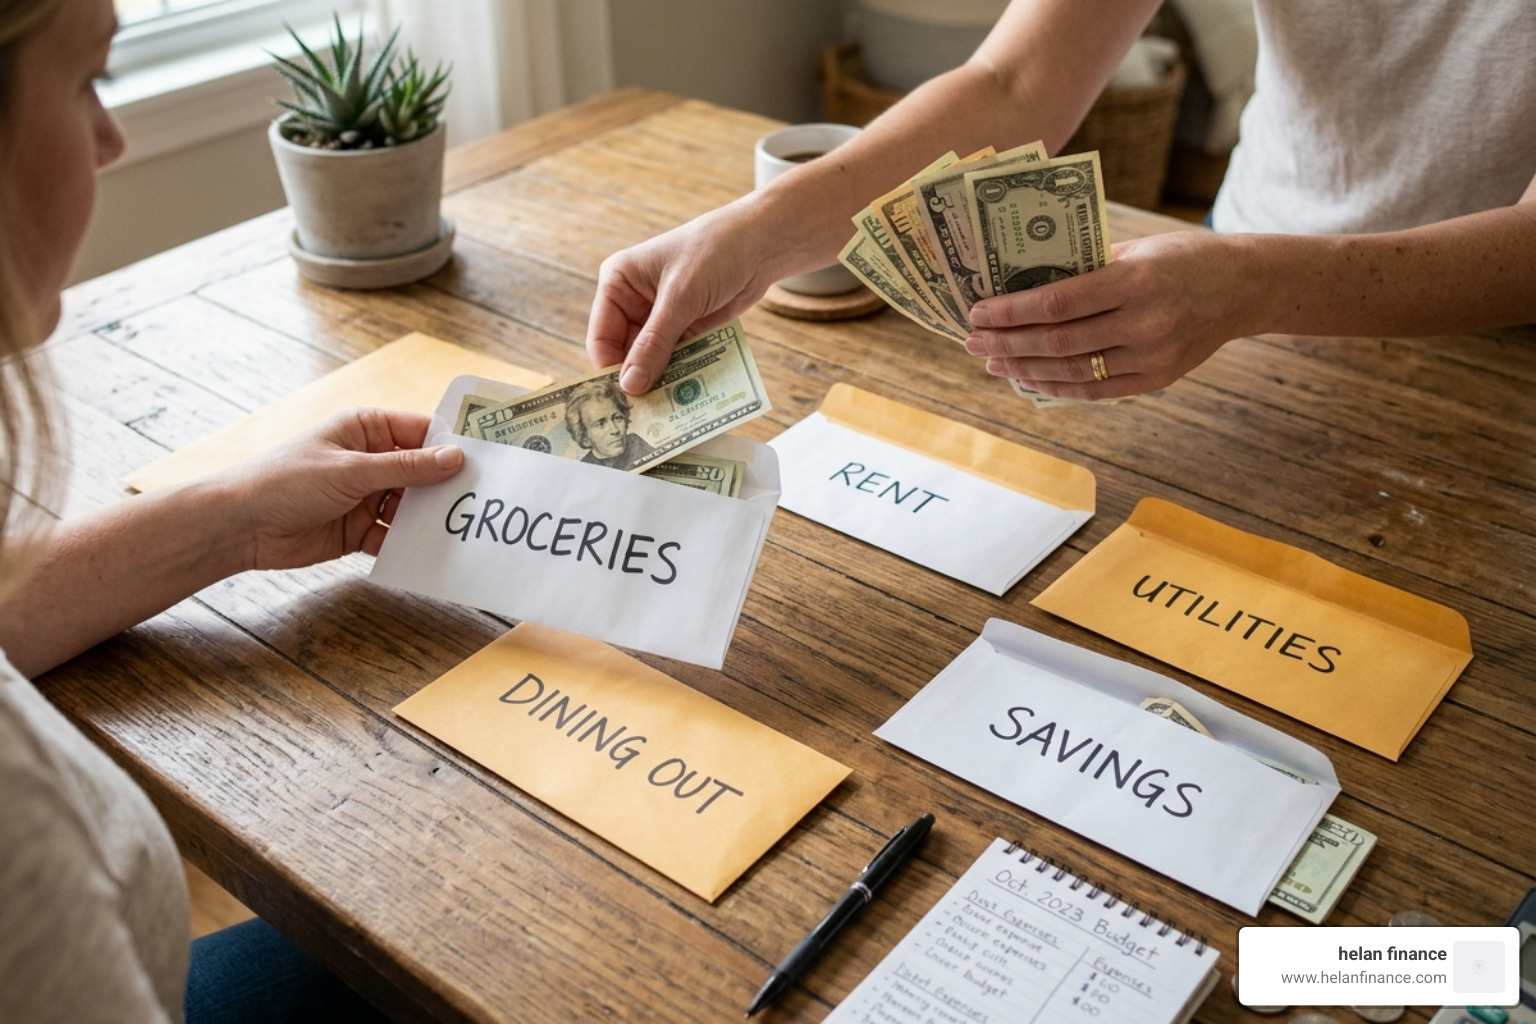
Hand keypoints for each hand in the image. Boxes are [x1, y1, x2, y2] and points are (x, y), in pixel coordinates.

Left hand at [227, 408, 464, 570]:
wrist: (239, 526)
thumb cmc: (286, 480)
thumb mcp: (351, 470)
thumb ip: (405, 468)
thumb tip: (455, 459)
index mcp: (367, 429)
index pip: (422, 432)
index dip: (453, 445)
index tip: (489, 460)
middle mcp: (370, 460)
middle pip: (422, 472)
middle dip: (447, 486)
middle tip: (485, 500)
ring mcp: (366, 496)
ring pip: (411, 506)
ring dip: (430, 519)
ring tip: (465, 530)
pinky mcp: (359, 529)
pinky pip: (394, 536)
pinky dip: (409, 545)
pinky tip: (432, 553)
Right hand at [587, 201, 786, 394]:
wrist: (760, 244)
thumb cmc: (713, 253)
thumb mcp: (681, 298)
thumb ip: (655, 343)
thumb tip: (630, 385)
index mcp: (618, 283)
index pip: (602, 336)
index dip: (611, 369)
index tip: (625, 401)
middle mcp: (633, 302)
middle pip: (626, 354)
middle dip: (638, 380)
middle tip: (648, 414)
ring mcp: (661, 318)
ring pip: (652, 361)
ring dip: (661, 382)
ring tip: (669, 412)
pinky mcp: (686, 329)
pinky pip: (676, 360)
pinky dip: (681, 376)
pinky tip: (688, 397)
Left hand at [963, 230, 1262, 398]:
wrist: (1245, 286)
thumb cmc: (1182, 258)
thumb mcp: (1136, 249)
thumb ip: (1086, 268)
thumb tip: (1023, 285)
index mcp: (1134, 280)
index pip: (1056, 303)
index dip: (1011, 312)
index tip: (977, 312)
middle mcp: (1143, 321)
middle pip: (1057, 342)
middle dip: (1007, 343)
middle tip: (972, 341)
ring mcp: (1152, 355)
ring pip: (1072, 371)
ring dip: (1024, 368)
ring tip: (993, 361)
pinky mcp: (1158, 379)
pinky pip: (1097, 389)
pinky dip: (1058, 386)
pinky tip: (1030, 378)